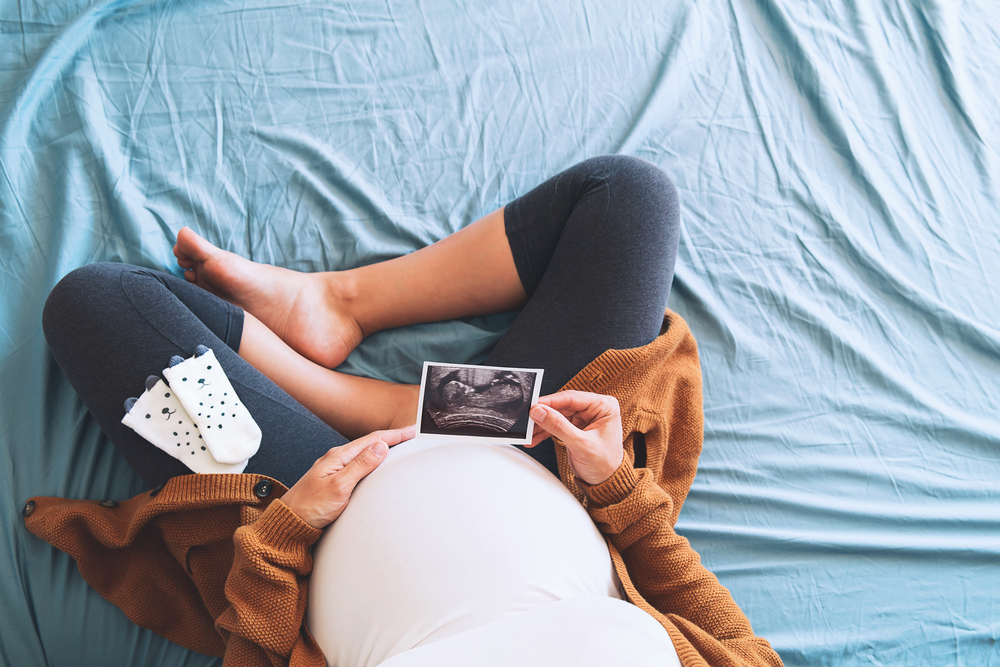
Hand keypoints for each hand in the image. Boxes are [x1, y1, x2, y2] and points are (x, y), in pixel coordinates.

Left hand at [281, 425, 414, 528]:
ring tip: (399, 445)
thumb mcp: (339, 487)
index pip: (373, 439)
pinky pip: (359, 463)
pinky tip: (377, 464)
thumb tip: (381, 447)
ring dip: (383, 447)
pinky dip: (373, 459)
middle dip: (392, 437)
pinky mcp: (335, 478)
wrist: (289, 522)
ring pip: (365, 452)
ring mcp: (335, 467)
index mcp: (339, 456)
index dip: (395, 434)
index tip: (413, 430)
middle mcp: (337, 458)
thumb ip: (360, 466)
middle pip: (370, 442)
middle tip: (412, 435)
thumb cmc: (310, 507)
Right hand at [528, 391, 623, 485]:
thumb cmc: (605, 465)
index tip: (534, 406)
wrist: (606, 483)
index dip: (550, 401)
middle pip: (562, 405)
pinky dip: (545, 431)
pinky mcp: (576, 427)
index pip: (572, 398)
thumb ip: (559, 426)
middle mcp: (595, 408)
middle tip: (528, 420)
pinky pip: (556, 425)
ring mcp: (585, 418)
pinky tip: (534, 438)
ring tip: (529, 433)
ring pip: (557, 415)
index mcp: (604, 406)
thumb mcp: (581, 444)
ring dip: (542, 424)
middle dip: (544, 415)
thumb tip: (540, 411)